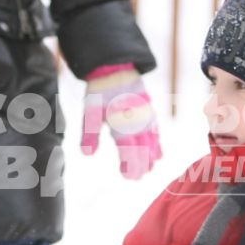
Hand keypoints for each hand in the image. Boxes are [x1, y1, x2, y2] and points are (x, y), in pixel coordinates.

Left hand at [80, 64, 161, 180]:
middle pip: (143, 149)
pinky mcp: (149, 110)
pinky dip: (157, 143)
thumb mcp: (90, 112)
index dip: (130, 166)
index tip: (128, 177)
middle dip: (141, 165)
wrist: (115, 66)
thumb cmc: (100, 91)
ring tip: (150, 168)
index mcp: (121, 124)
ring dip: (151, 156)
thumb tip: (87, 154)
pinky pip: (156, 130)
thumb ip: (89, 134)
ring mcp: (145, 116)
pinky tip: (157, 151)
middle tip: (138, 178)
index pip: (128, 150)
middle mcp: (136, 122)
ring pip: (152, 141)